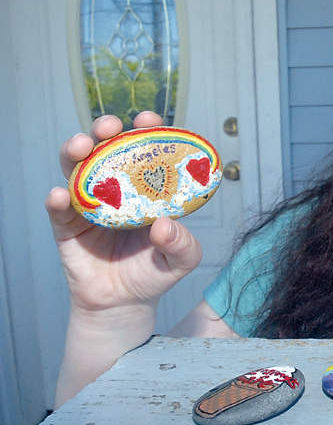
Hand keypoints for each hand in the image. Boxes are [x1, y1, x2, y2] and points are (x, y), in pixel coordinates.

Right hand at [46, 112, 201, 320]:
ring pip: (76, 168)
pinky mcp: (67, 226)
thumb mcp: (181, 260)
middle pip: (106, 149)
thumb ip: (182, 244)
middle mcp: (115, 188)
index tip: (149, 120)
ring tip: (81, 147)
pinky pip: (58, 208)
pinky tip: (61, 195)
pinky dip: (57, 198)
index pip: (145, 151)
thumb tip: (163, 224)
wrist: (123, 304)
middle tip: (109, 127)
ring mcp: (89, 203)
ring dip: (75, 152)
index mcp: (146, 188)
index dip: (146, 131)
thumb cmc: (153, 272)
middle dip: (105, 130)